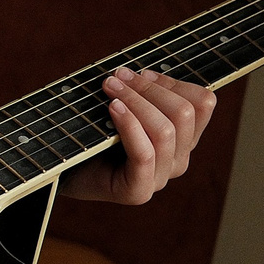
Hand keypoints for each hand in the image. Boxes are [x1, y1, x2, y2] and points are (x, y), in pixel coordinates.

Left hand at [61, 67, 215, 204]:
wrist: (61, 169)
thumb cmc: (90, 133)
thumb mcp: (122, 107)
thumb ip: (141, 92)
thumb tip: (142, 72)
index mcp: (183, 138)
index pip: (203, 103)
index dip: (173, 81)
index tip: (140, 73)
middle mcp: (178, 160)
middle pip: (184, 113)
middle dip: (149, 88)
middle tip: (116, 77)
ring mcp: (160, 178)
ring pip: (165, 130)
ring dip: (135, 101)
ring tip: (108, 87)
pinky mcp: (138, 191)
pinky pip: (145, 153)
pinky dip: (129, 125)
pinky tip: (112, 108)